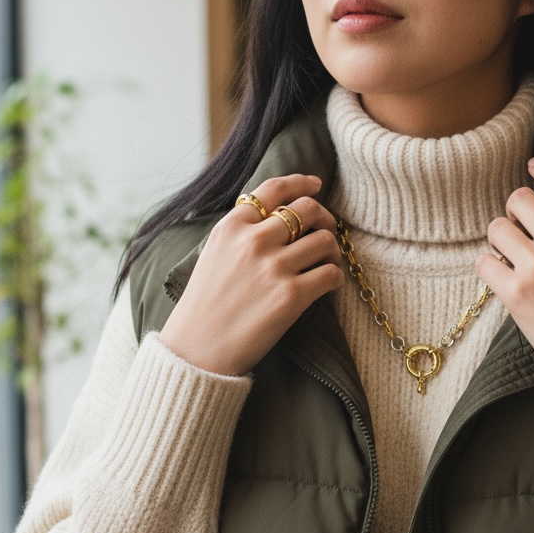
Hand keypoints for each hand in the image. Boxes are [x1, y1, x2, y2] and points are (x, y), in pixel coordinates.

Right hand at [159, 174, 344, 375]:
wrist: (197, 349)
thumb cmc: (205, 307)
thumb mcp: (214, 255)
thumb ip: (241, 233)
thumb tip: (278, 219)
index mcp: (231, 226)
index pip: (274, 189)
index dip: (302, 183)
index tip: (316, 186)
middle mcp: (253, 241)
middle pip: (307, 210)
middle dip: (324, 218)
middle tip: (327, 233)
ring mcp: (273, 268)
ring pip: (324, 240)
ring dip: (333, 250)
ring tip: (328, 262)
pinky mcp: (290, 296)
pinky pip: (331, 275)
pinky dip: (336, 278)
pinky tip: (329, 284)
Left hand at [475, 158, 533, 377]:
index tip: (532, 166)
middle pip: (519, 200)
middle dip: (514, 213)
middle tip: (517, 231)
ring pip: (497, 228)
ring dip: (499, 242)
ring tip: (510, 260)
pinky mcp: (516, 292)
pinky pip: (484, 262)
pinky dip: (488, 269)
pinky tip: (500, 280)